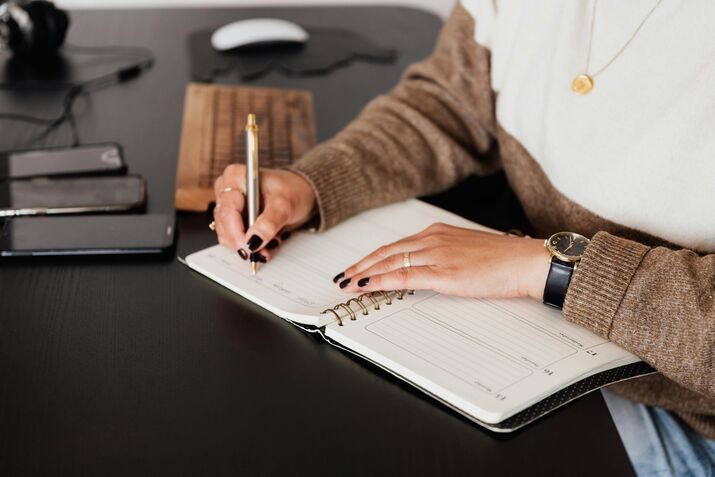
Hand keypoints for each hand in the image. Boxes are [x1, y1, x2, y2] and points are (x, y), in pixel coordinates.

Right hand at [212, 165, 315, 260]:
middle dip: (242, 240)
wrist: (300, 194)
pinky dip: (247, 245)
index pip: (228, 209)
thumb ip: (269, 223)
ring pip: (225, 233)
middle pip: (223, 222)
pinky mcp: (232, 218)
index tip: (249, 247)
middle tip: (262, 251)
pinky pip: (232, 237)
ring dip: (246, 244)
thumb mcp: (285, 205)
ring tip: (268, 245)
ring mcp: (228, 204)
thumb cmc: (293, 191)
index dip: (235, 231)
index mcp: (236, 177)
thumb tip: (253, 241)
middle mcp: (227, 189)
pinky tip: (263, 243)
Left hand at [335, 223, 551, 300]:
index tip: (357, 266)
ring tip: (348, 284)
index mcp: (437, 232)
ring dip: (365, 274)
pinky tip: (368, 286)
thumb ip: (443, 256)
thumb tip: (425, 269)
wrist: (525, 261)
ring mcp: (437, 255)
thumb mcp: (466, 251)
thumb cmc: (502, 259)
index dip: (372, 257)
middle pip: (386, 252)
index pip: (395, 245)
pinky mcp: (444, 273)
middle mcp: (433, 239)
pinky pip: (405, 276)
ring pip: (390, 262)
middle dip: (361, 265)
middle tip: (342, 277)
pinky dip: (382, 280)